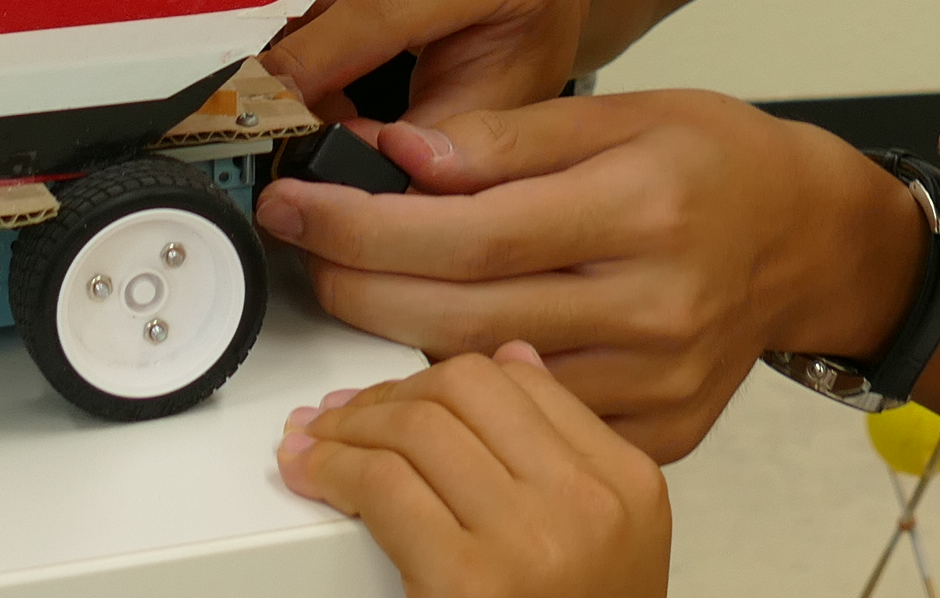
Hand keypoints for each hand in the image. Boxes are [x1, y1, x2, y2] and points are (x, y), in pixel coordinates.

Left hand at [256, 91, 923, 459]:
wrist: (811, 241)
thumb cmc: (718, 163)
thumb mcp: (624, 111)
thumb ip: (507, 138)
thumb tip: (401, 155)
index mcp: (643, 208)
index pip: (470, 232)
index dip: (366, 225)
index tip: (302, 205)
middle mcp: (653, 305)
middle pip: (461, 317)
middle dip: (357, 286)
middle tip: (307, 251)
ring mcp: (656, 381)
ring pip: (488, 380)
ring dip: (398, 343)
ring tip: (356, 293)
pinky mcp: (657, 432)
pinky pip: (536, 421)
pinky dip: (472, 391)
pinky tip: (434, 349)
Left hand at [281, 343, 672, 597]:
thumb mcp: (611, 538)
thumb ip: (565, 449)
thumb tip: (509, 364)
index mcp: (627, 483)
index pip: (522, 382)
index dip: (443, 378)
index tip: (402, 395)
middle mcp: (585, 502)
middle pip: (467, 390)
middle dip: (390, 393)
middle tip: (346, 417)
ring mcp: (529, 541)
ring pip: (417, 426)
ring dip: (348, 426)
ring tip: (317, 443)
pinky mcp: (465, 583)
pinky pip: (383, 487)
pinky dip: (331, 470)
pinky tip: (312, 475)